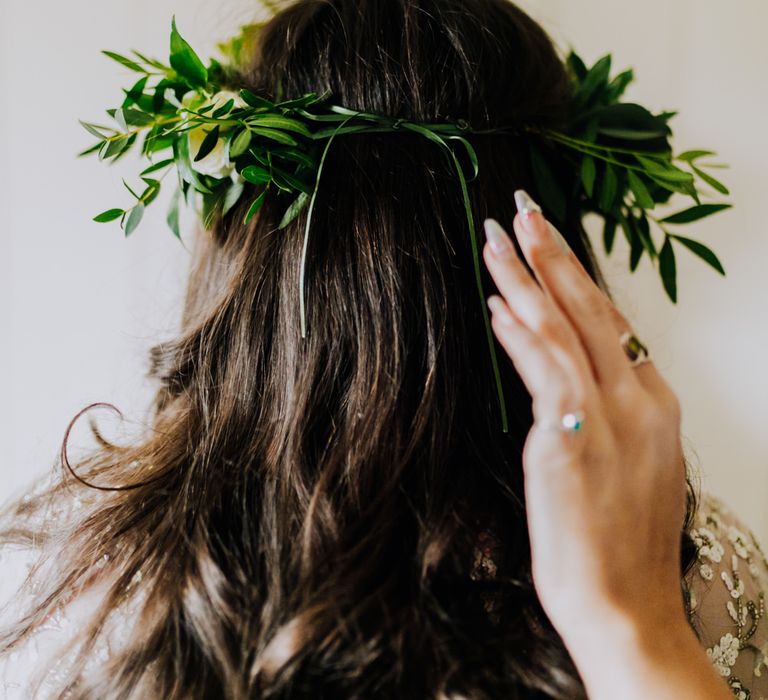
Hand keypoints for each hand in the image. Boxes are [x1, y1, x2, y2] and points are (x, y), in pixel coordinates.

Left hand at [481, 191, 687, 641]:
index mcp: (656, 405)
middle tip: (527, 212)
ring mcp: (607, 416)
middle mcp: (638, 400)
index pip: (614, 324)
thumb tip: (571, 387)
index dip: (581, 281)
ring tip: (497, 240)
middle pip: (592, 308)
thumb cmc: (622, 544)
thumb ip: (610, 419)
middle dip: (555, 254)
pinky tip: (495, 304)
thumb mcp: (632, 469)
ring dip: (526, 278)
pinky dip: (518, 331)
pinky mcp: (568, 437)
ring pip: (563, 325)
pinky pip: (541, 367)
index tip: (556, 250)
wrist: (626, 605)